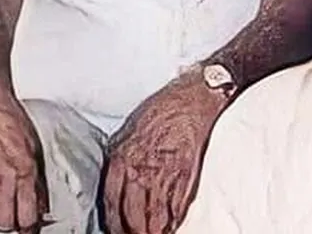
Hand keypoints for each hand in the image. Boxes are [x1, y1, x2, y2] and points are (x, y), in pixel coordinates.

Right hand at [0, 85, 47, 231]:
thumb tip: (41, 203)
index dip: (28, 226)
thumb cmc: (4, 117)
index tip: (28, 226)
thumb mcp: (32, 146)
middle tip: (7, 212)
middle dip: (7, 222)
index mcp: (23, 174)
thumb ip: (37, 179)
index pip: (28, 218)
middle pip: (3, 224)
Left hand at [101, 70, 227, 233]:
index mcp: (122, 157)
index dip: (114, 223)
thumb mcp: (134, 127)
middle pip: (131, 215)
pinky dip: (176, 221)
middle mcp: (140, 167)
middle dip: (134, 232)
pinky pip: (178, 205)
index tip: (118, 232)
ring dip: (156, 230)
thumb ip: (125, 155)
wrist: (200, 91)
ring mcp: (165, 172)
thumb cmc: (170, 105)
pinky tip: (175, 227)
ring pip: (155, 214)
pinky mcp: (188, 172)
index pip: (111, 203)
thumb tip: (120, 178)